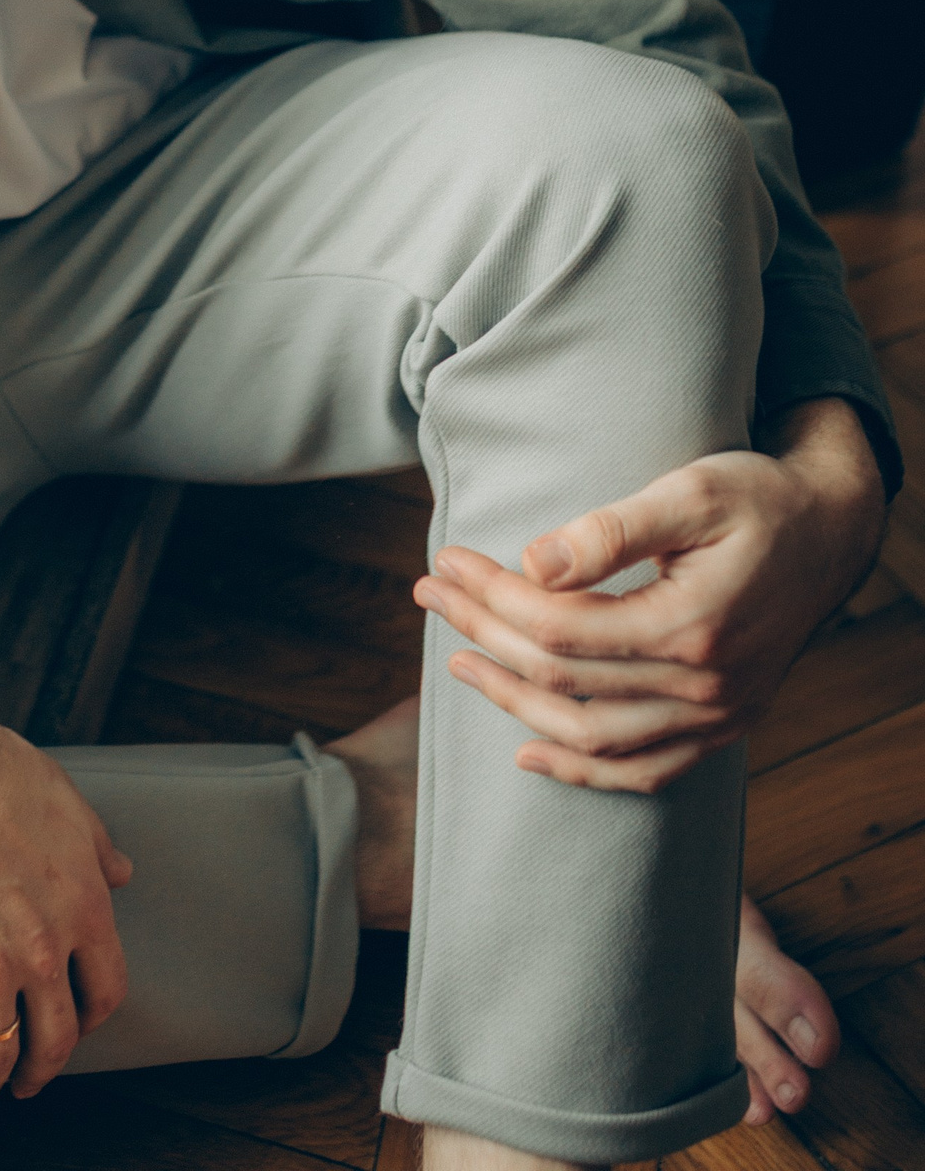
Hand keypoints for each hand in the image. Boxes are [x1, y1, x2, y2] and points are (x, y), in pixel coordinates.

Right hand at [0, 637, 131, 1111]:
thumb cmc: (1, 776)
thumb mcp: (72, 806)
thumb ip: (100, 848)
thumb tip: (123, 871)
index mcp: (84, 911)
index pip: (105, 992)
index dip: (92, 1019)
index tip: (78, 1025)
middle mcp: (45, 953)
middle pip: (56, 1038)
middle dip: (43, 1068)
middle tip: (29, 1077)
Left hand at [413, 398, 886, 791]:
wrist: (831, 534)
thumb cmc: (758, 500)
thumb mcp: (691, 491)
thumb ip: (612, 531)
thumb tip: (533, 564)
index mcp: (692, 627)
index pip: (561, 628)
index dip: (493, 597)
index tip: (448, 560)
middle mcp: (704, 689)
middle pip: (564, 678)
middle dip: (484, 634)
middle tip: (431, 593)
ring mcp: (715, 719)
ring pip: (592, 737)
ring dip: (514, 702)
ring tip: (457, 662)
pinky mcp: (722, 729)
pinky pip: (642, 771)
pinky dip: (582, 770)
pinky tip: (528, 748)